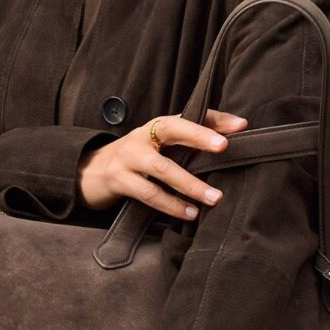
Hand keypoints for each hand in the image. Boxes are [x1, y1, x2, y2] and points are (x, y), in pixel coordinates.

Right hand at [76, 109, 249, 216]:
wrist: (90, 172)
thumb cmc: (137, 158)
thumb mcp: (160, 146)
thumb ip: (193, 138)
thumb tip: (239, 129)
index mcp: (155, 125)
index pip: (188, 115)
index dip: (213, 119)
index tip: (240, 126)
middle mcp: (142, 136)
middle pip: (172, 130)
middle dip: (199, 137)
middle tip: (224, 148)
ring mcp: (128, 158)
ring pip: (162, 169)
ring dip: (190, 185)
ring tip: (214, 198)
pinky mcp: (119, 180)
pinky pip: (148, 193)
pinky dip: (171, 205)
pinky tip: (190, 213)